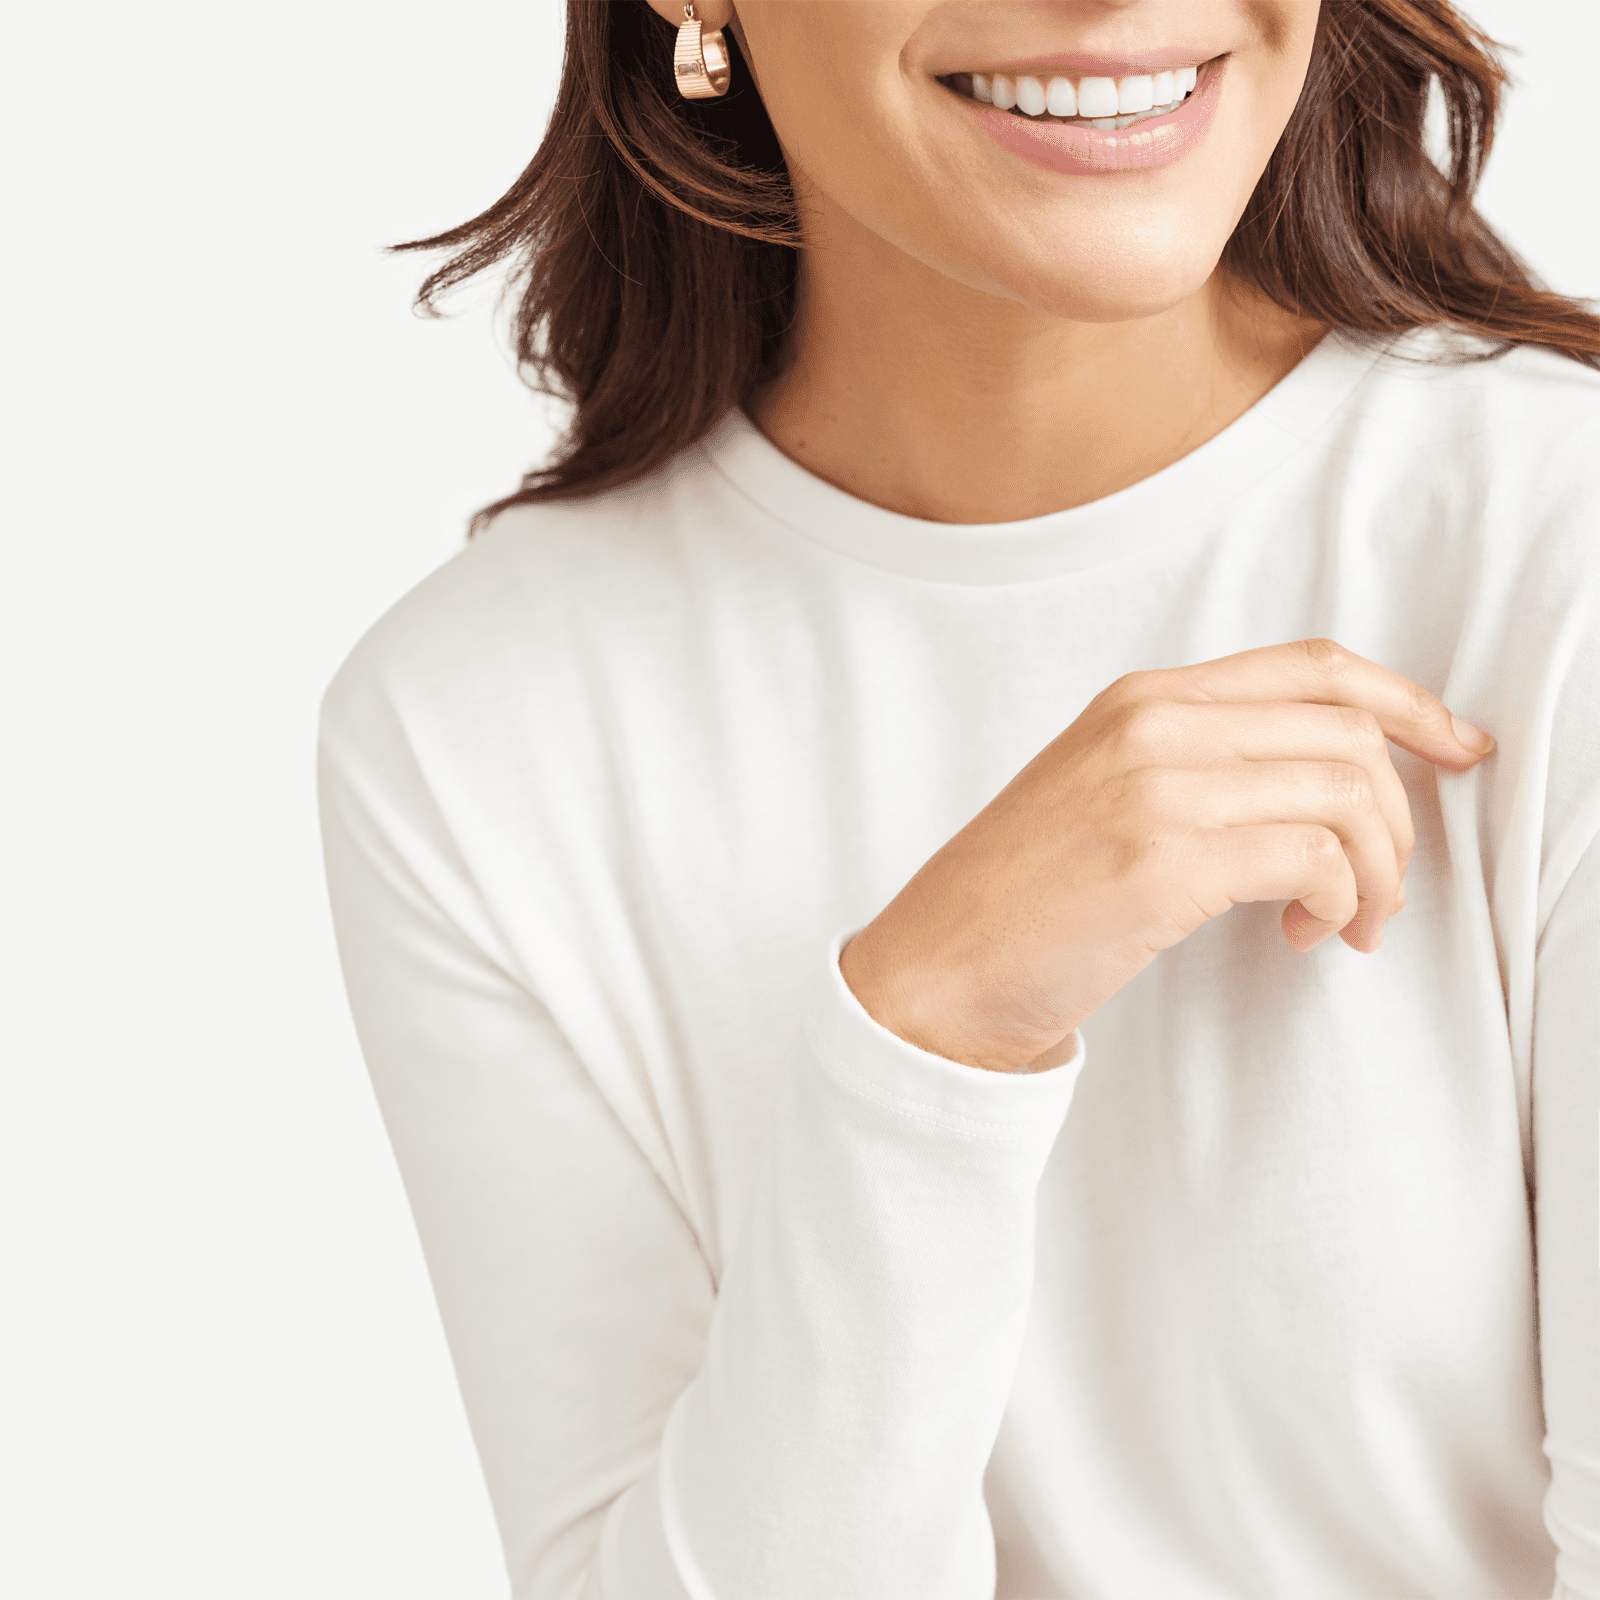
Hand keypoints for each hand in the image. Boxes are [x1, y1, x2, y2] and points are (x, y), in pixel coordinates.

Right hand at [839, 638, 1495, 1073]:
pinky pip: (1313, 857)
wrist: (940, 965)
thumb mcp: (1105, 789)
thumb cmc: (1023, 893)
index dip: (1409, 702)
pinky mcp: (1163, 860)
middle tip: (1378, 889)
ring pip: (1345, 792)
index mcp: (1143, 697)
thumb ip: (1198, 759)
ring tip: (1344, 922)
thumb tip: (1328, 782)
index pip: (1315, 666)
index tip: (1456, 749)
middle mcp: (1153, 722)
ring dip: (1377, 871)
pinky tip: (1304, 934)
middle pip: (1348, 732)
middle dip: (1397, 819)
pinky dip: (1339, 901)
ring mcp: (1156, 785)